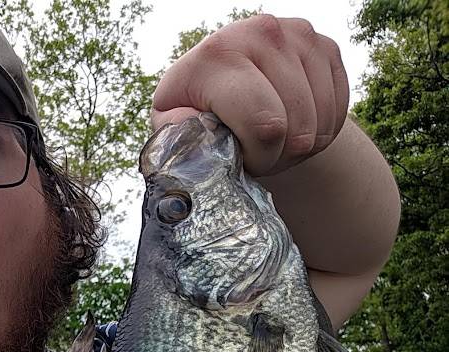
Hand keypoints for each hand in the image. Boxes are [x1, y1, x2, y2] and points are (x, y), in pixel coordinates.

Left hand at [151, 15, 348, 176]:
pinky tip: (293, 128)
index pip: (265, 125)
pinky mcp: (326, 46)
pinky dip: (320, 134)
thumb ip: (177, 132)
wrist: (229, 90)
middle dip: (279, 156)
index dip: (260, 158)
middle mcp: (261, 33)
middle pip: (298, 129)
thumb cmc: (197, 115)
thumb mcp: (174, 126)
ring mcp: (299, 35)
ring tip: (272, 141)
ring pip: (320, 124)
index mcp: (218, 54)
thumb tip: (191, 128)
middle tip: (256, 152)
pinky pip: (338, 113)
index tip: (242, 158)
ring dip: (299, 148)